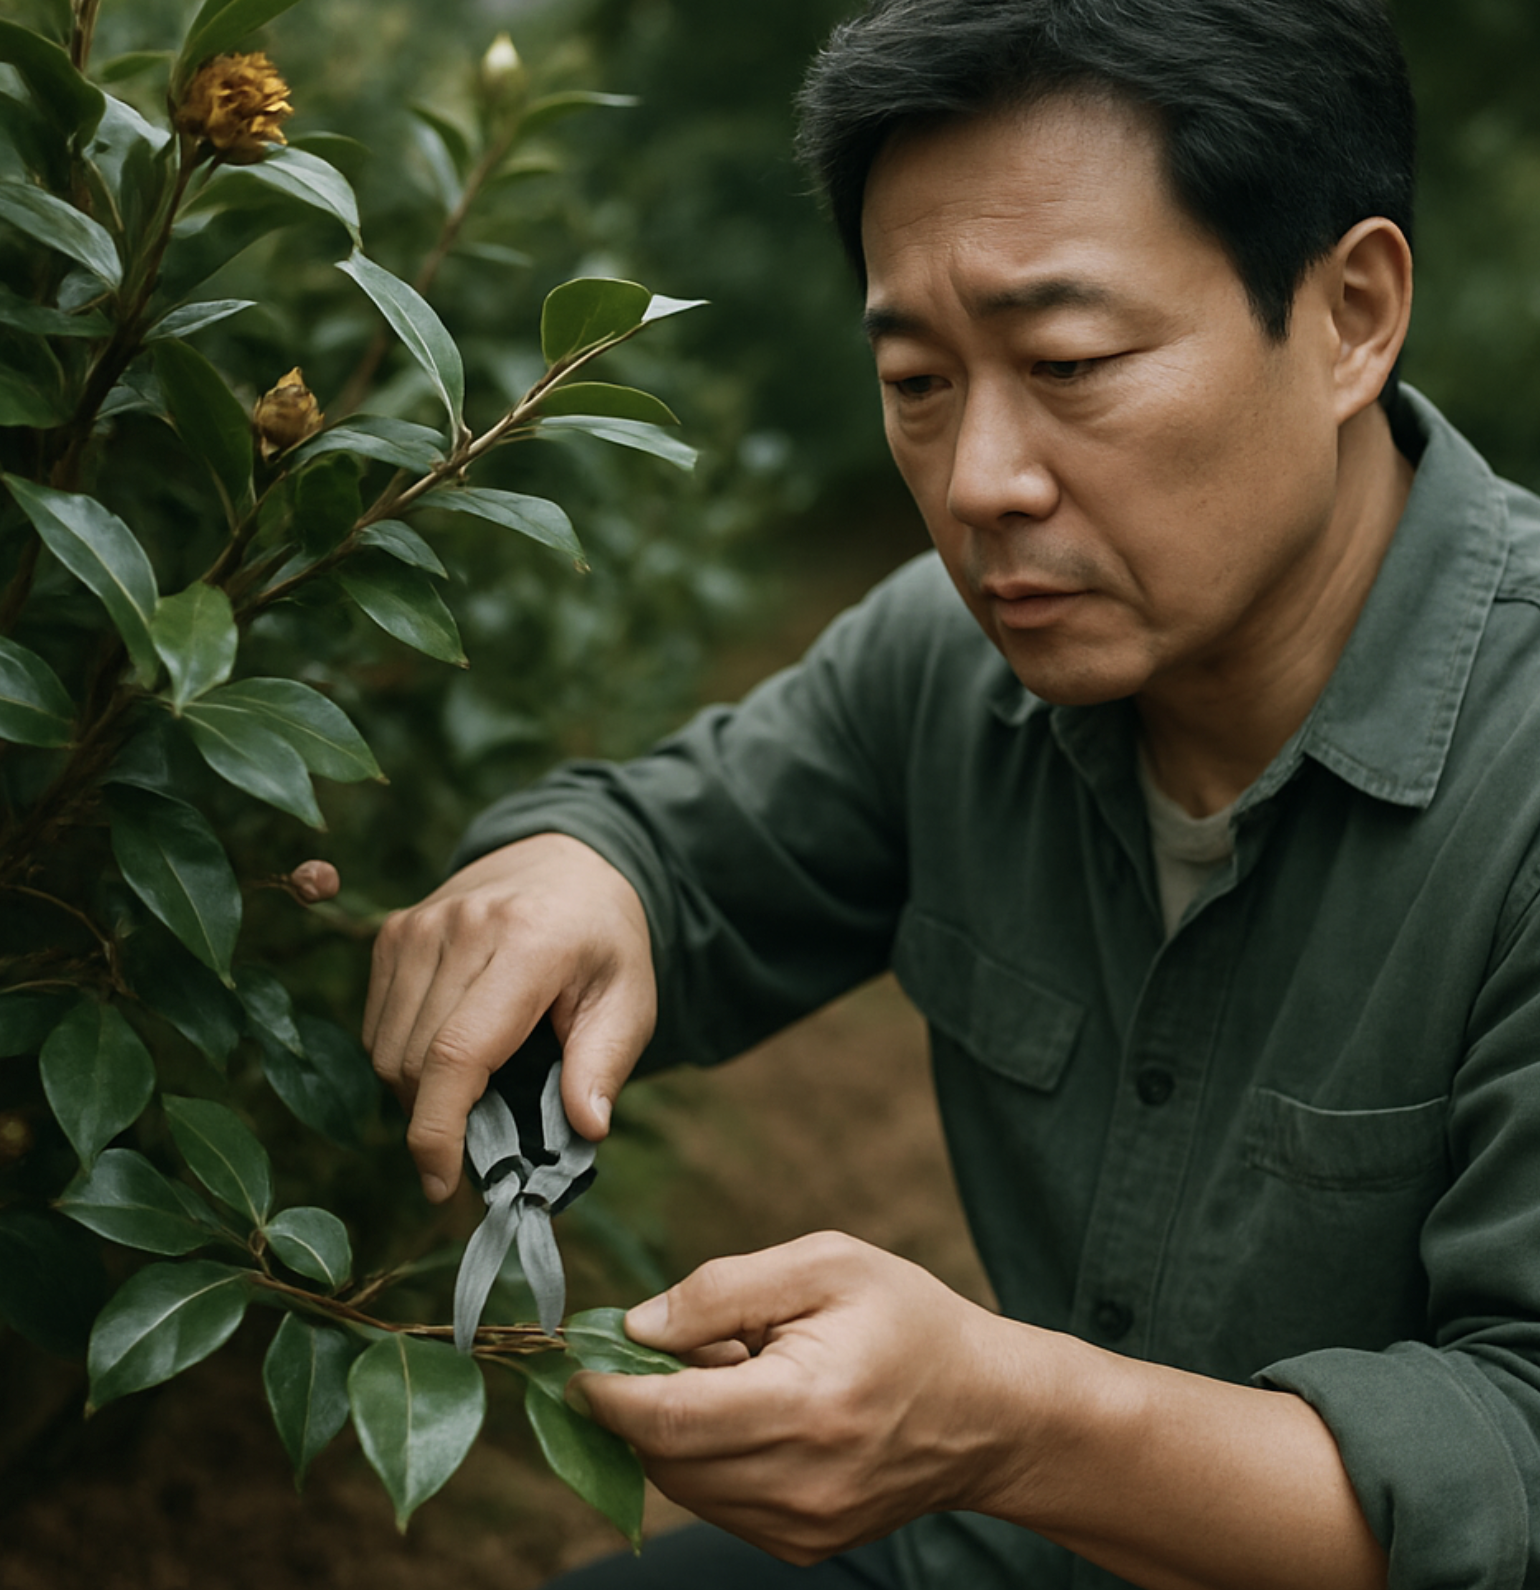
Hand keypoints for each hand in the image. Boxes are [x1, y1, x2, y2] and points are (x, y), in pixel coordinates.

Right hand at [362, 834, 655, 1201]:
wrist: (569, 863)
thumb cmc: (603, 943)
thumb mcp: (630, 1000)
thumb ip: (606, 1063)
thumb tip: (586, 1130)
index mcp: (527, 942)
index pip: (457, 1052)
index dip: (438, 1132)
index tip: (442, 1186)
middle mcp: (461, 926)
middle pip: (414, 1061)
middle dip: (437, 1122)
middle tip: (483, 1143)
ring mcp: (418, 925)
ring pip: (386, 1049)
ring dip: (417, 1094)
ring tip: (475, 1092)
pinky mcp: (392, 931)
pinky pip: (376, 1026)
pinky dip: (402, 1059)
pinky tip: (450, 1055)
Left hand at [570, 1232, 1042, 1564]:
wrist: (989, 1410)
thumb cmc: (908, 1321)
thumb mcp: (824, 1264)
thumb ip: (722, 1289)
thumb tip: (636, 1328)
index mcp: (807, 1406)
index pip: (670, 1419)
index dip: (608, 1391)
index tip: (580, 1358)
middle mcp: (801, 1484)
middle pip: (665, 1457)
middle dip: (639, 1403)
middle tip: (673, 1344)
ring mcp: (802, 1528)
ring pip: (683, 1485)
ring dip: (675, 1429)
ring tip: (733, 1372)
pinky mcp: (802, 1547)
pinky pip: (717, 1504)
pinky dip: (708, 1457)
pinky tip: (753, 1411)